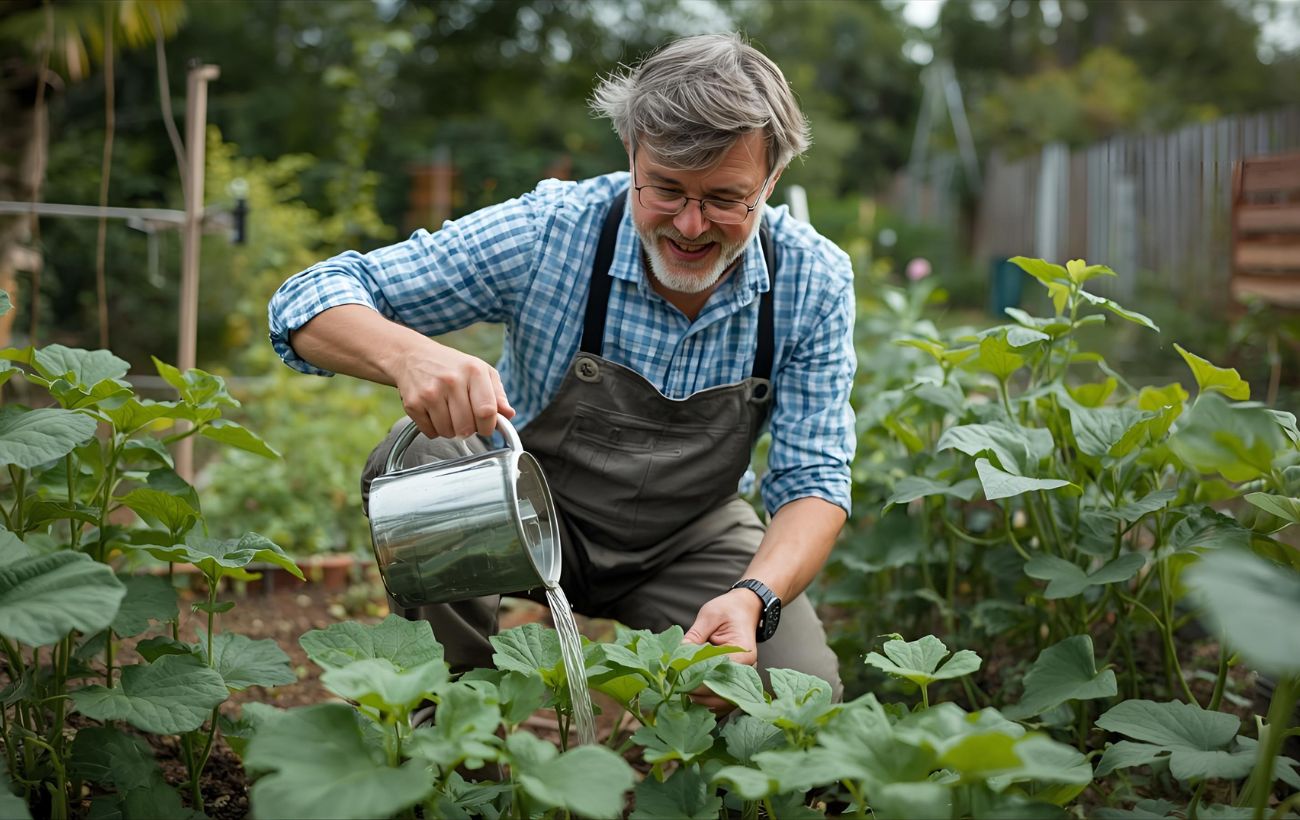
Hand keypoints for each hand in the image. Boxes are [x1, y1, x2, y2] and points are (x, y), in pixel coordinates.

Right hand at [391, 339, 513, 439]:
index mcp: (473, 371)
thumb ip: (498, 394)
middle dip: (469, 430)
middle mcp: (452, 381)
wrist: (412, 356)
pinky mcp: (413, 403)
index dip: (489, 426)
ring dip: (451, 430)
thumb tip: (509, 415)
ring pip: (448, 432)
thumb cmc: (451, 366)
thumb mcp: (480, 371)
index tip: (486, 426)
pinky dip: (434, 429)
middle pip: (467, 427)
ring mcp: (430, 392)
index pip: (487, 411)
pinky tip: (433, 413)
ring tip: (448, 413)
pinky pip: (430, 432)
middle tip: (465, 419)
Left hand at [683, 589, 761, 713]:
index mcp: (742, 653)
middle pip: (722, 694)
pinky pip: (724, 699)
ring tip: (681, 695)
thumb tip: (678, 655)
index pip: (720, 675)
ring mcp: (744, 677)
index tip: (679, 681)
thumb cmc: (729, 609)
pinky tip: (692, 698)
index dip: (698, 681)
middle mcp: (747, 669)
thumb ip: (694, 636)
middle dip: (698, 695)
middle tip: (676, 690)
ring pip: (724, 702)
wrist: (746, 608)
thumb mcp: (709, 616)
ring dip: (703, 702)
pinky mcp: (736, 680)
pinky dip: (709, 702)